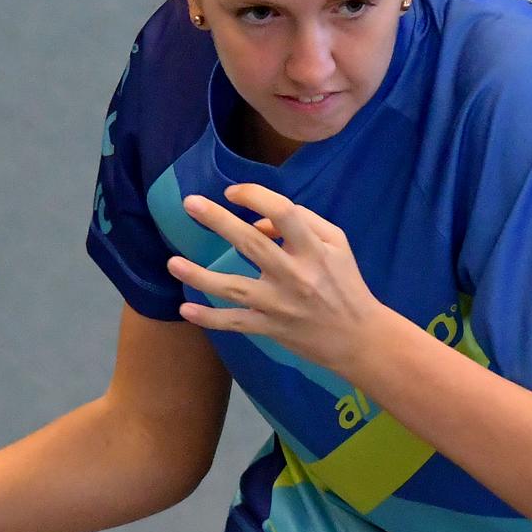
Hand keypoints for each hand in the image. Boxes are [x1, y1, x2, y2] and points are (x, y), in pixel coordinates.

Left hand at [165, 183, 392, 375]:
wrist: (359, 338)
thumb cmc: (347, 284)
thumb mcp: (337, 243)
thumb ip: (304, 222)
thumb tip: (259, 221)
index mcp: (315, 249)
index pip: (283, 213)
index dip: (255, 197)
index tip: (232, 193)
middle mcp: (295, 275)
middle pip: (251, 243)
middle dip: (218, 221)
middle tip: (190, 204)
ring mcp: (280, 304)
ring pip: (234, 287)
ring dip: (200, 275)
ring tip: (172, 262)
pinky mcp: (271, 328)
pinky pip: (235, 323)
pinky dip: (210, 318)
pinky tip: (185, 309)